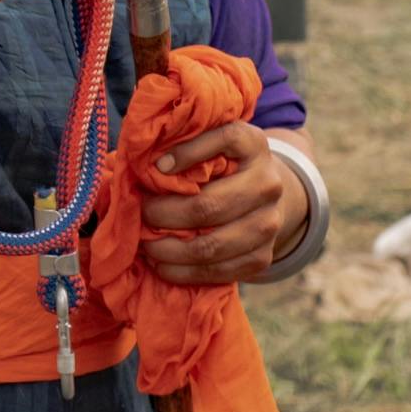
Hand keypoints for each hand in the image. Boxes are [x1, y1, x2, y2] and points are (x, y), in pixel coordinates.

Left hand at [140, 124, 308, 284]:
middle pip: (208, 205)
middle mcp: (268, 184)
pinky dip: (185, 272)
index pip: (224, 139)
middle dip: (165, 214)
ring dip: (170, 249)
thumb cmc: (222, 164)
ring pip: (211, 245)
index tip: (157, 167)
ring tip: (147, 246)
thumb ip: (187, 144)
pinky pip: (220, 271)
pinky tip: (162, 265)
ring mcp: (269, 224)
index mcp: (253, 145)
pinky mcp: (263, 257)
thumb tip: (148, 165)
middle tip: (141, 214)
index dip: (187, 152)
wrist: (264, 193)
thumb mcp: (212, 143)